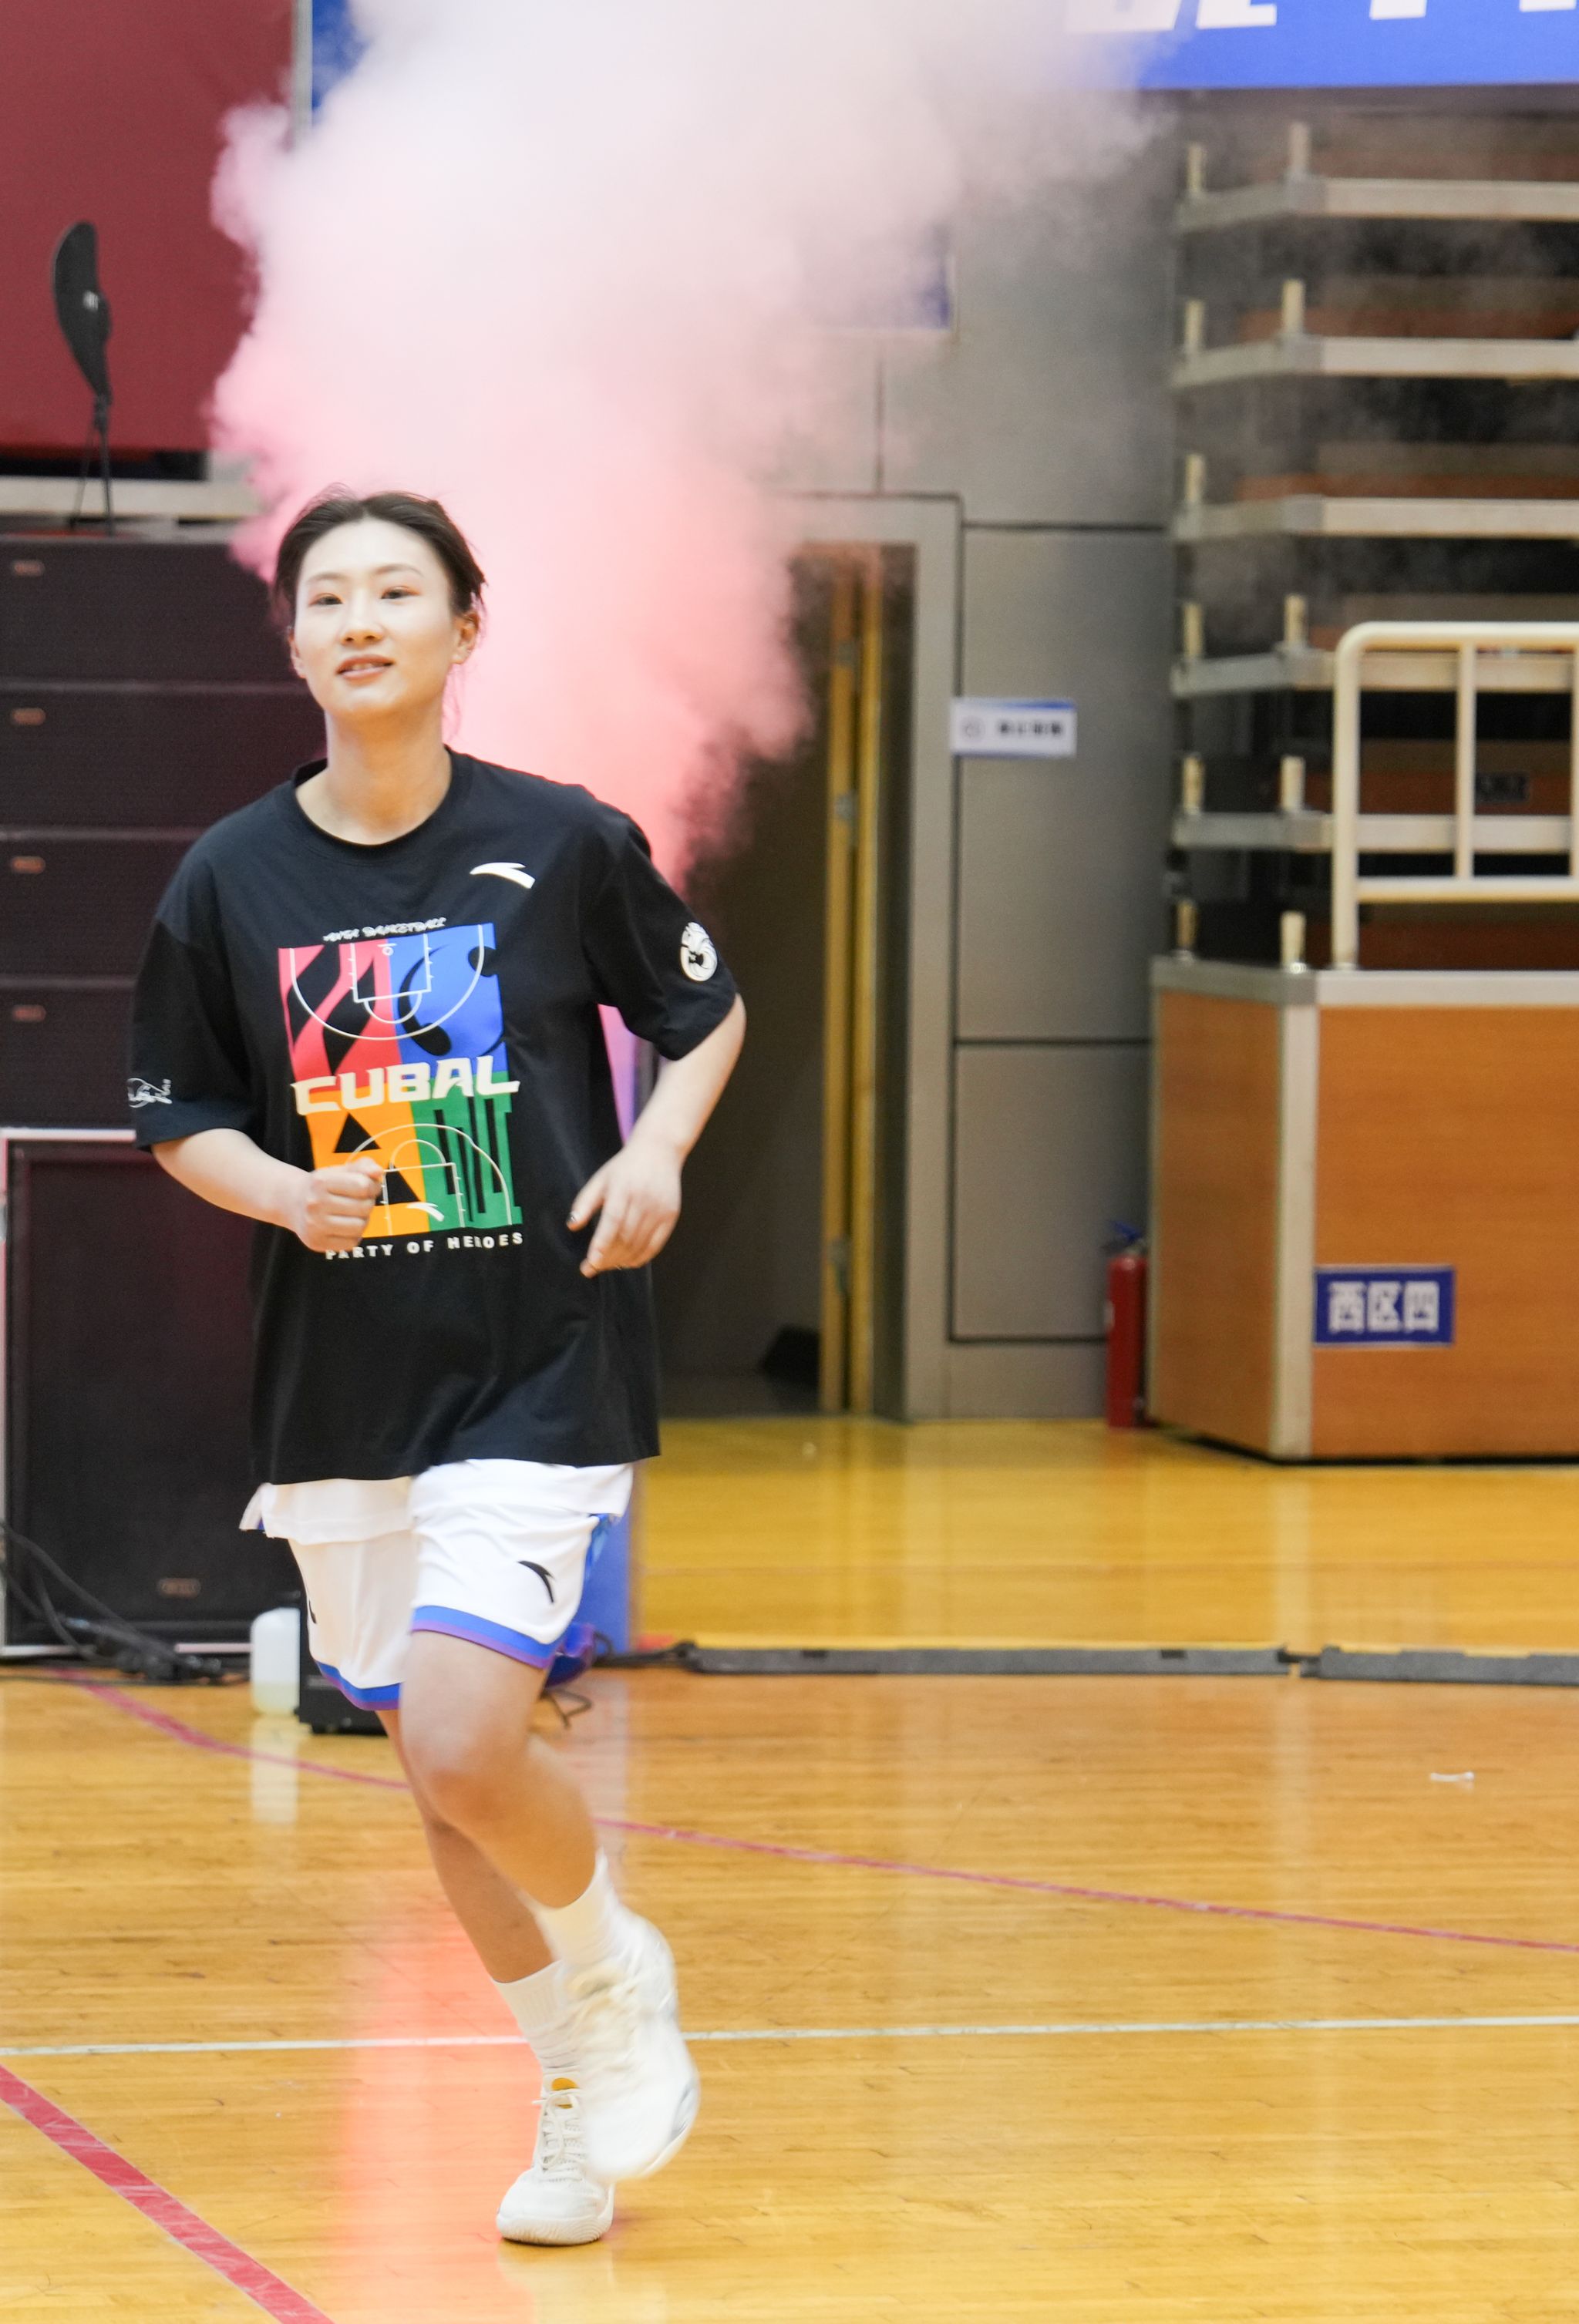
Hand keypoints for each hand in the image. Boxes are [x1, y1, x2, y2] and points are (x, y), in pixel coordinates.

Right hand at [289, 1159, 383, 1253]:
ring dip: (363, 1220)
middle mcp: (315, 1203)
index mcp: (321, 1181)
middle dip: (367, 1203)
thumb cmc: (324, 1186)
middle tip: (359, 1201)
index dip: (372, 1186)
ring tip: (353, 1214)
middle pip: (364, 1207)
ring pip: (360, 1227)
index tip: (368, 1187)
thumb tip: (378, 1172)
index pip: (363, 1186)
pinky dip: (353, 1235)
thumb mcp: (341, 1171)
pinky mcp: (316, 1242)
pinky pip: (351, 1243)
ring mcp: (314, 1225)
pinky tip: (344, 1227)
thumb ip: (363, 1167)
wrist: (294, 1203)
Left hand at [568, 1136, 681, 1275]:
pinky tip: (626, 1262)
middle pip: (625, 1237)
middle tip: (591, 1268)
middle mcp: (644, 1200)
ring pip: (639, 1245)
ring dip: (621, 1260)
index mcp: (624, 1188)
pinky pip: (655, 1245)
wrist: (659, 1152)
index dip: (602, 1244)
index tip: (591, 1263)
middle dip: (607, 1257)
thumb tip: (572, 1225)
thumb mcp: (600, 1180)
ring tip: (606, 1265)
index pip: (612, 1221)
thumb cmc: (624, 1168)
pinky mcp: (670, 1216)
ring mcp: (659, 1209)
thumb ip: (584, 1202)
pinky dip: (640, 1258)